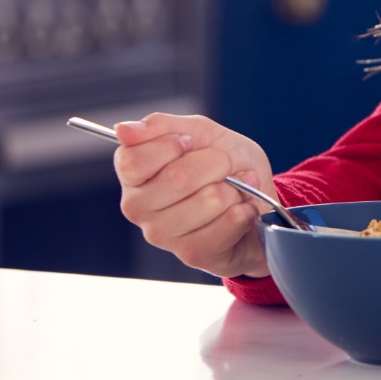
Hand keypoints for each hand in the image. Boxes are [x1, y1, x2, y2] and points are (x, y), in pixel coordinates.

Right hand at [113, 112, 274, 279]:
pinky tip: (243, 208)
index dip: (172, 145)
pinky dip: (245, 209)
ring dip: (235, 188)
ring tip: (236, 188)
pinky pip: (227, 224)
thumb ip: (161, 126)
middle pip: (177, 178)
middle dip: (217, 162)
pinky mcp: (192, 253)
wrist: (256, 195)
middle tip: (225, 164)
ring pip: (208, 200)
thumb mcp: (199, 131)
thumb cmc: (224, 164)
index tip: (190, 143)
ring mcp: (163, 234)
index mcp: (133, 175)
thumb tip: (124, 130)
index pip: (134, 161)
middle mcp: (139, 207)